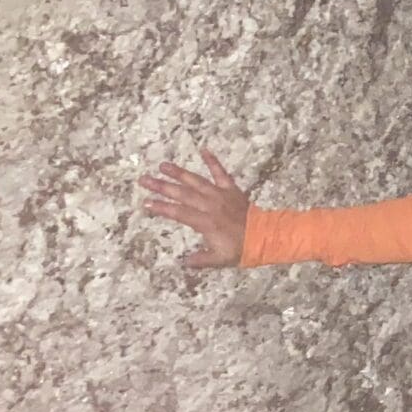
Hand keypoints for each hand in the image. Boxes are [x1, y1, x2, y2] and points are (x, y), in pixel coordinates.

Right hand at [140, 148, 249, 267]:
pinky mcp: (232, 189)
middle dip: (162, 187)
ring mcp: (221, 195)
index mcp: (205, 222)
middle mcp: (210, 205)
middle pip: (182, 194)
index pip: (178, 213)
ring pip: (196, 181)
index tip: (146, 203)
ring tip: (163, 165)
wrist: (267, 237)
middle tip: (144, 179)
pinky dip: (213, 161)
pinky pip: (221, 173)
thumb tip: (183, 262)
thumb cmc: (242, 249)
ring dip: (179, 173)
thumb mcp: (219, 259)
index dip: (162, 208)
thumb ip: (200, 260)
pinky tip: (204, 150)